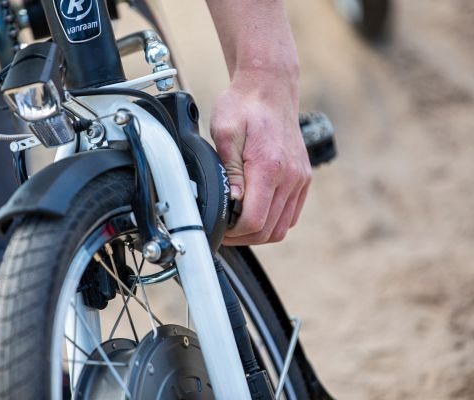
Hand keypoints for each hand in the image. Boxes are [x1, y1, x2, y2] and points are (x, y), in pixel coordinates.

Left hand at [210, 70, 310, 244]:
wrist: (269, 87)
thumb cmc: (243, 106)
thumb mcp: (224, 134)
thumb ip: (229, 172)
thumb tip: (232, 203)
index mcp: (269, 167)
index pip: (254, 220)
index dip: (233, 233)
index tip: (219, 229)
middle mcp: (290, 176)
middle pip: (269, 231)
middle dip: (243, 237)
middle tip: (224, 231)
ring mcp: (300, 178)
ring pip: (283, 227)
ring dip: (259, 233)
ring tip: (237, 225)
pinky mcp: (303, 177)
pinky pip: (292, 214)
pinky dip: (274, 222)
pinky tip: (256, 214)